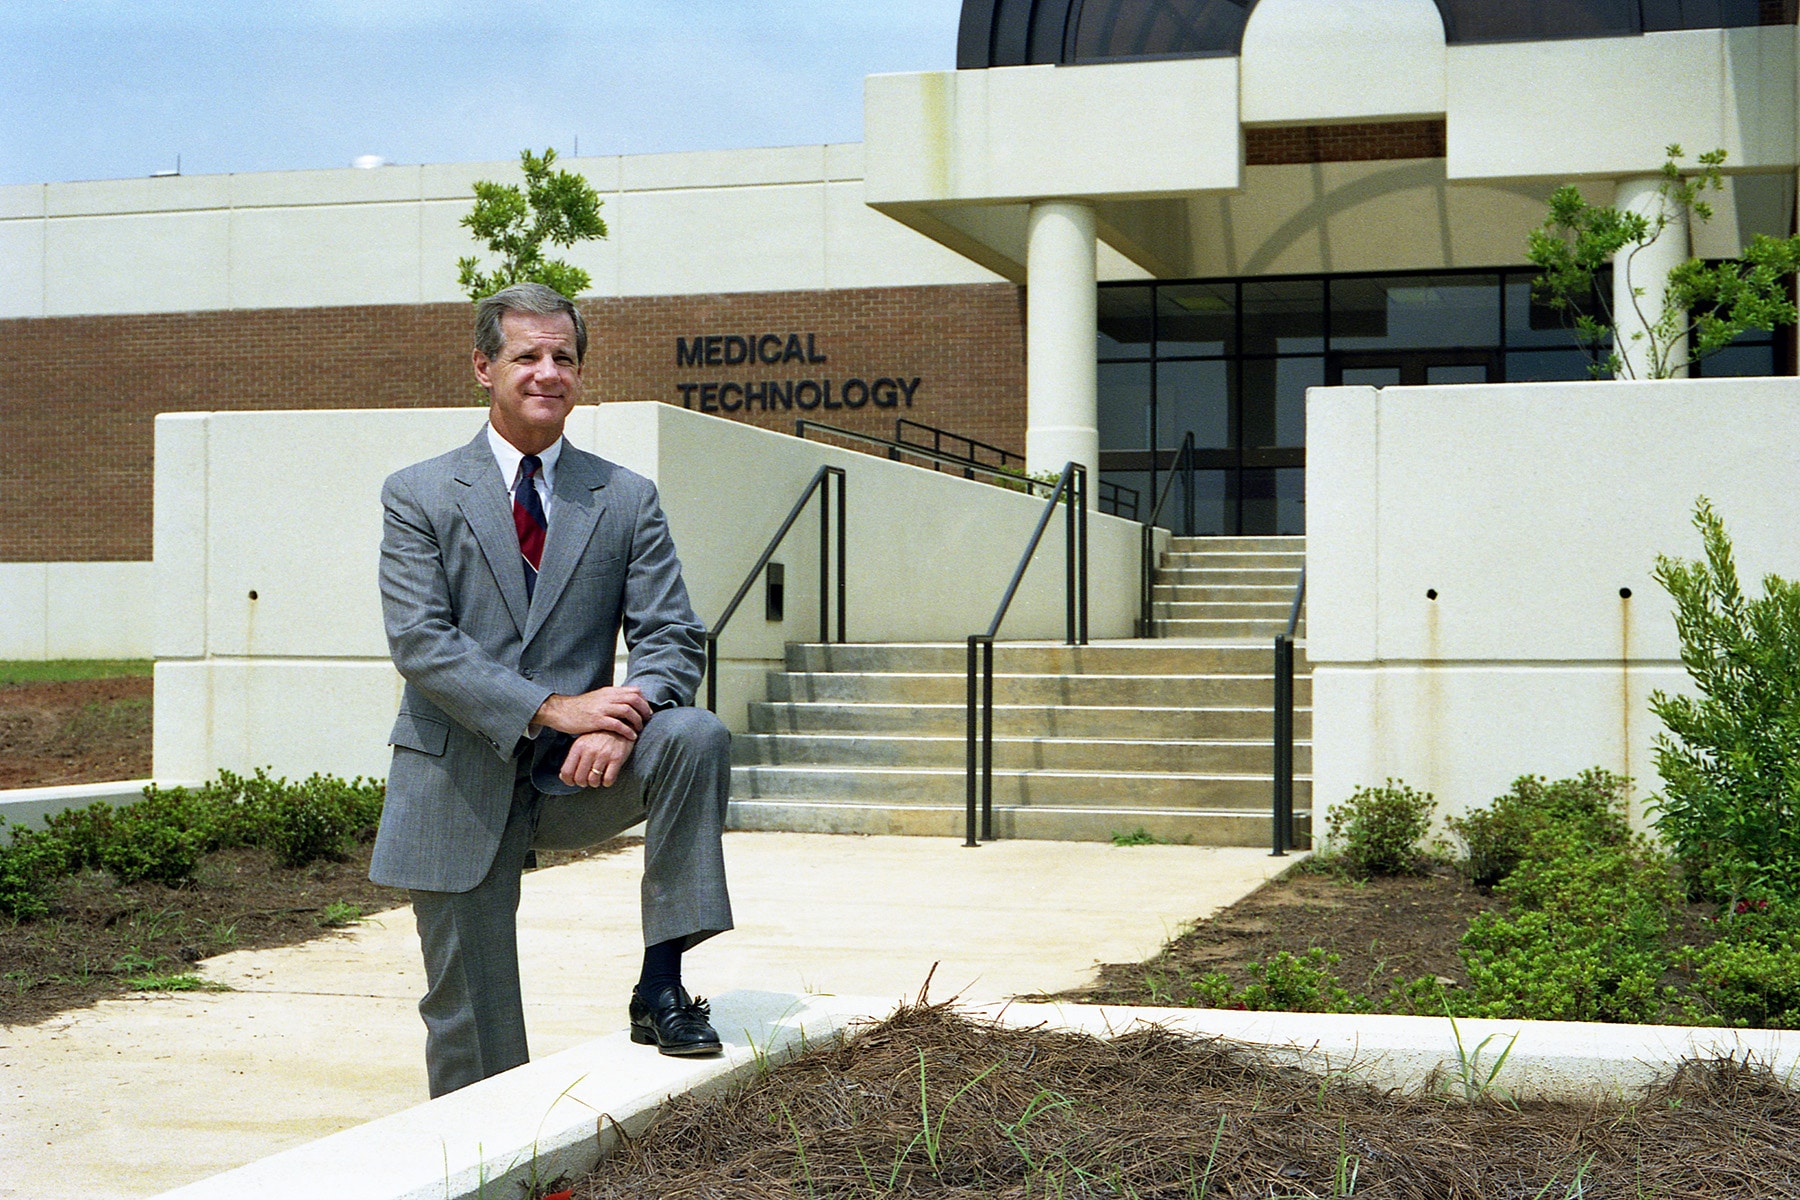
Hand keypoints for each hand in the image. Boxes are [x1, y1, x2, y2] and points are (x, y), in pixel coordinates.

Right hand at [533, 686, 652, 739]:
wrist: (561, 711)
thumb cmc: (579, 707)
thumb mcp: (598, 698)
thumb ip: (611, 699)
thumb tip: (626, 702)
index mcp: (609, 692)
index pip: (634, 691)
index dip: (644, 701)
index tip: (646, 711)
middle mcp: (607, 698)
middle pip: (634, 699)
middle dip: (644, 710)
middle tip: (646, 720)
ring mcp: (602, 708)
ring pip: (628, 710)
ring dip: (637, 721)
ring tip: (639, 729)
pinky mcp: (597, 720)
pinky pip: (617, 724)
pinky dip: (627, 730)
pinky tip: (631, 736)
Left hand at [560, 730, 634, 788]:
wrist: (620, 725)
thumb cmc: (598, 736)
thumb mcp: (582, 742)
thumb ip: (573, 758)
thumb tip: (563, 777)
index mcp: (578, 747)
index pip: (567, 772)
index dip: (568, 781)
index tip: (573, 782)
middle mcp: (590, 751)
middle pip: (580, 779)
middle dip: (583, 783)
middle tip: (587, 780)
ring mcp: (603, 755)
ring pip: (593, 781)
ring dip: (595, 783)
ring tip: (597, 778)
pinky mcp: (617, 758)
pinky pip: (608, 779)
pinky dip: (607, 782)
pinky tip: (607, 777)